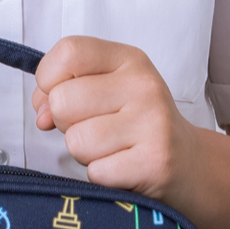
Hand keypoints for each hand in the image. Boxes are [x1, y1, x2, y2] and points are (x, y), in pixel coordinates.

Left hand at [32, 36, 199, 203]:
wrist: (187, 164)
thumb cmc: (137, 126)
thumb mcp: (108, 92)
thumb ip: (65, 90)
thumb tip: (41, 113)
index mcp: (128, 60)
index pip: (68, 52)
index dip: (48, 79)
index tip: (59, 95)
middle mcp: (143, 85)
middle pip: (62, 101)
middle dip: (66, 124)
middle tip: (95, 129)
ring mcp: (151, 123)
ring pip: (76, 141)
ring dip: (85, 154)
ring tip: (111, 150)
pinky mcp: (153, 162)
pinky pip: (95, 172)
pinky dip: (102, 176)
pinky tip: (122, 168)